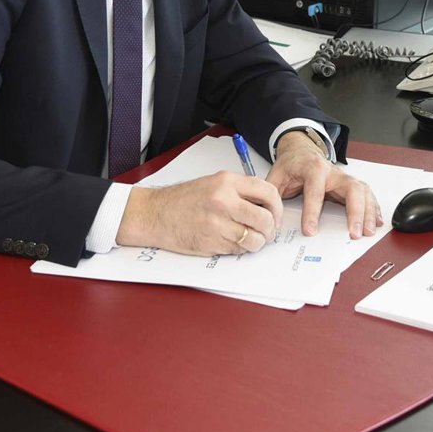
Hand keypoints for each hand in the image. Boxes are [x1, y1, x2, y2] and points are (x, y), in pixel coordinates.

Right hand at [116, 171, 282, 254]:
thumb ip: (239, 191)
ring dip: (257, 243)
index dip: (277, 207)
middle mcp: (224, 201)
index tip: (276, 214)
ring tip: (252, 239)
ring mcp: (217, 223)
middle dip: (270, 229)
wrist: (155, 214)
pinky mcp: (211, 243)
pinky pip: (238, 249)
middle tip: (267, 232)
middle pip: (265, 219)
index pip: (268, 192)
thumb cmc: (183, 199)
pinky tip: (234, 242)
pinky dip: (241, 249)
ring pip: (254, 239)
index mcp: (227, 182)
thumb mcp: (213, 183)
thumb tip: (267, 205)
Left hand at [266, 131, 382, 238]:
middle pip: (351, 188)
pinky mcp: (350, 184)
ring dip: (368, 212)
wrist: (301, 152)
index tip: (310, 231)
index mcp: (313, 168)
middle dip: (355, 212)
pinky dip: (373, 208)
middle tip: (354, 233)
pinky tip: (376, 222)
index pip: (315, 191)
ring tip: (368, 232)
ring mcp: (344, 178)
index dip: (312, 212)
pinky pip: (367, 194)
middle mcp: (333, 172)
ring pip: (363, 191)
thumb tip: (271, 216)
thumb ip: (272, 194)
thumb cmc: (291, 165)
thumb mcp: (276, 176)